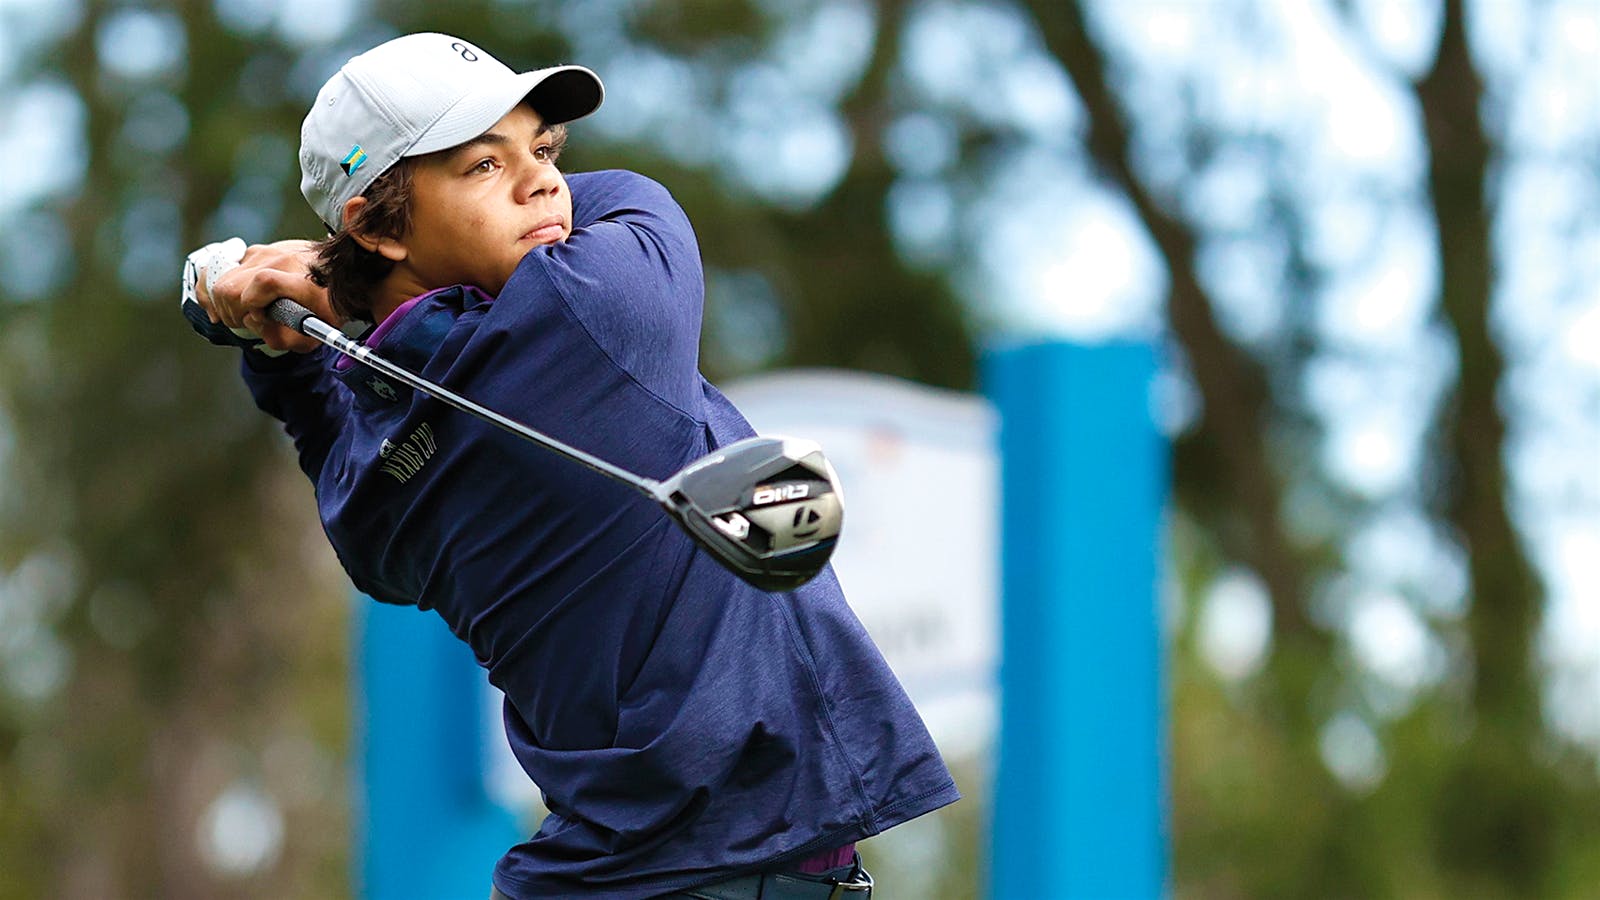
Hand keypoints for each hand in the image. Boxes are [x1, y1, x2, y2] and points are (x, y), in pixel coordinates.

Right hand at [198, 240, 333, 353]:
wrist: (340, 273)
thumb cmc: (328, 305)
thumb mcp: (315, 333)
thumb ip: (282, 338)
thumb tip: (252, 324)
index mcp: (301, 279)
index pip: (264, 282)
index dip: (252, 304)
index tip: (261, 318)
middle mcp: (280, 260)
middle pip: (231, 286)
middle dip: (231, 312)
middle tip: (244, 322)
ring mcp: (266, 251)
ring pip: (222, 277)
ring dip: (223, 301)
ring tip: (240, 313)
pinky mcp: (257, 250)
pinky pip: (224, 267)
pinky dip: (219, 286)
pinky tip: (226, 301)